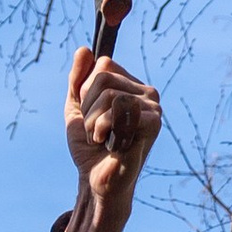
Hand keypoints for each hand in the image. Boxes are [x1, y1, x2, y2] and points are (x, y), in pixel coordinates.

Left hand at [60, 35, 160, 231]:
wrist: (95, 182)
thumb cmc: (89, 148)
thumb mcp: (77, 109)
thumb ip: (77, 80)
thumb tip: (84, 49)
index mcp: (132, 86)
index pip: (103, 64)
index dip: (86, 92)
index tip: (91, 116)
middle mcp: (147, 92)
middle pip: (103, 76)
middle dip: (88, 108)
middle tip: (96, 132)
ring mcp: (153, 106)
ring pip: (109, 93)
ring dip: (93, 121)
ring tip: (102, 139)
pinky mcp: (154, 122)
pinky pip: (119, 108)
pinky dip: (103, 128)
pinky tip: (111, 144)